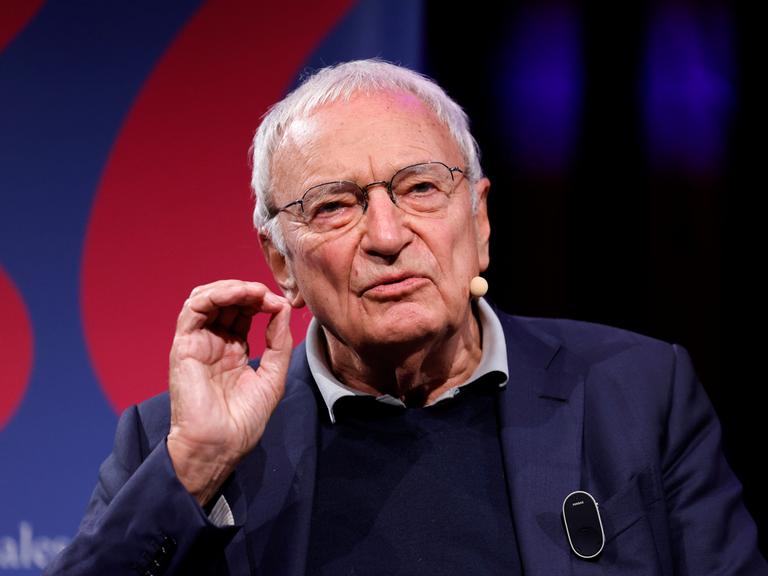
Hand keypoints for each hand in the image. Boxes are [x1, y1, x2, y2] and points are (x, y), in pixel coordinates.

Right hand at [166, 280, 291, 504]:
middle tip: (268, 294)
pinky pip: (193, 308)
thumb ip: (279, 342)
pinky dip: (215, 294)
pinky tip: (238, 294)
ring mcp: (197, 343)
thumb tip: (283, 308)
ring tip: (254, 291)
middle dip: (249, 291)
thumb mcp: (273, 376)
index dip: (262, 301)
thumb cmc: (243, 420)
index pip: (243, 312)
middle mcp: (213, 342)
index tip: (282, 304)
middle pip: (226, 301)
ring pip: (207, 298)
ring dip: (232, 288)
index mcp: (232, 350)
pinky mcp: (184, 345)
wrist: (220, 445)